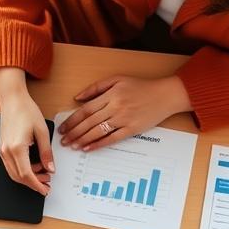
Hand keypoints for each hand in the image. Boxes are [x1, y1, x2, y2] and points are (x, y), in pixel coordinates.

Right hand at [0, 67, 54, 195]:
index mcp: (17, 148)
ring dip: (28, 178)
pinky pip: (11, 166)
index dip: (37, 185)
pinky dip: (23, 170)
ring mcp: (3, 151)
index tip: (45, 190)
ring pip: (14, 174)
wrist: (12, 99)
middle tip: (47, 184)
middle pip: (19, 177)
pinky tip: (34, 166)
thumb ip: (47, 153)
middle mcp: (7, 151)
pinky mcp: (3, 148)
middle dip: (33, 183)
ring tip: (43, 174)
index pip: (27, 175)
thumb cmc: (26, 110)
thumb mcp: (42, 131)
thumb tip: (50, 168)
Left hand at [59, 75, 190, 150]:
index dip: (72, 120)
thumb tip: (78, 98)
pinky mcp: (132, 130)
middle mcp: (116, 107)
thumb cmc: (141, 87)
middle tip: (63, 140)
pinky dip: (98, 144)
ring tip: (72, 145)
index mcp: (111, 94)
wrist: (165, 95)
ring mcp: (124, 120)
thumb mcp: (117, 79)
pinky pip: (112, 139)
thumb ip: (96, 87)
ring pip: (98, 132)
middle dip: (74, 132)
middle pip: (89, 122)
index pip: (86, 110)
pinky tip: (88, 149)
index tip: (63, 127)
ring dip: (82, 140)